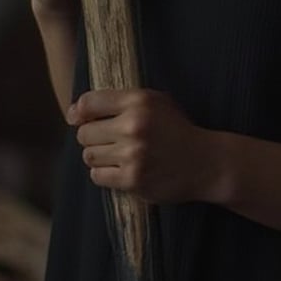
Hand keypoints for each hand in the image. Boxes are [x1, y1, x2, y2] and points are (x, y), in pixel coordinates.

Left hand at [67, 88, 221, 203]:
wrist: (205, 162)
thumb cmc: (177, 129)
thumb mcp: (156, 102)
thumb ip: (120, 100)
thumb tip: (74, 112)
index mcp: (138, 101)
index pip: (89, 103)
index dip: (79, 111)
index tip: (78, 118)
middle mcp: (133, 126)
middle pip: (84, 133)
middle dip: (91, 137)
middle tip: (108, 139)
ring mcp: (132, 155)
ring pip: (89, 156)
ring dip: (98, 156)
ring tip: (116, 154)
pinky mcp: (133, 180)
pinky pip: (98, 176)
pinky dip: (105, 174)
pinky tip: (121, 169)